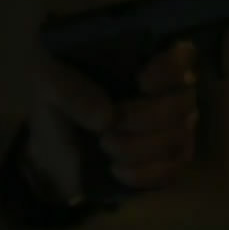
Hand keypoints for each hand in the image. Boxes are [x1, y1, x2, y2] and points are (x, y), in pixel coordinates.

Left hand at [22, 41, 199, 203]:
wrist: (52, 152)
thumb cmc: (57, 104)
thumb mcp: (46, 81)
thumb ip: (67, 88)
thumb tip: (106, 118)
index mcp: (145, 60)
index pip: (183, 55)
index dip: (170, 69)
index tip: (141, 82)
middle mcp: (169, 92)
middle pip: (183, 103)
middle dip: (144, 119)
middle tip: (107, 128)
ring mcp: (174, 129)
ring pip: (177, 139)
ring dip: (137, 148)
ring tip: (104, 146)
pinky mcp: (170, 163)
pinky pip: (172, 170)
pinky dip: (142, 174)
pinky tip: (116, 170)